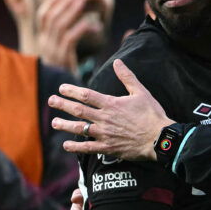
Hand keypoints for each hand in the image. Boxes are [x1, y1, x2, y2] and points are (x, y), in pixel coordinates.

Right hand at [36, 0, 101, 74]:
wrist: (66, 95)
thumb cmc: (68, 71)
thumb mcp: (63, 52)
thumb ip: (65, 36)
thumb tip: (78, 20)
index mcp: (43, 40)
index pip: (42, 16)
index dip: (51, 3)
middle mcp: (45, 44)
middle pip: (51, 18)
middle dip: (64, 4)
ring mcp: (52, 51)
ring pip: (60, 26)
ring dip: (72, 12)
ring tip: (83, 2)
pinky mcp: (63, 59)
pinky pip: (71, 38)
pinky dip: (82, 28)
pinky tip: (95, 26)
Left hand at [50, 58, 173, 160]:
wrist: (159, 138)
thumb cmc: (152, 114)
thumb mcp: (141, 92)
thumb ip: (127, 77)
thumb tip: (118, 61)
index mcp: (111, 103)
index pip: (86, 95)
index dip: (72, 91)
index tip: (62, 88)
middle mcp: (105, 118)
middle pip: (79, 110)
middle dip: (63, 105)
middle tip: (51, 101)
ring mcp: (105, 134)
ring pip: (80, 128)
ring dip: (65, 125)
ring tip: (54, 122)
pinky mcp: (108, 147)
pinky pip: (88, 148)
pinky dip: (76, 147)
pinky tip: (66, 145)